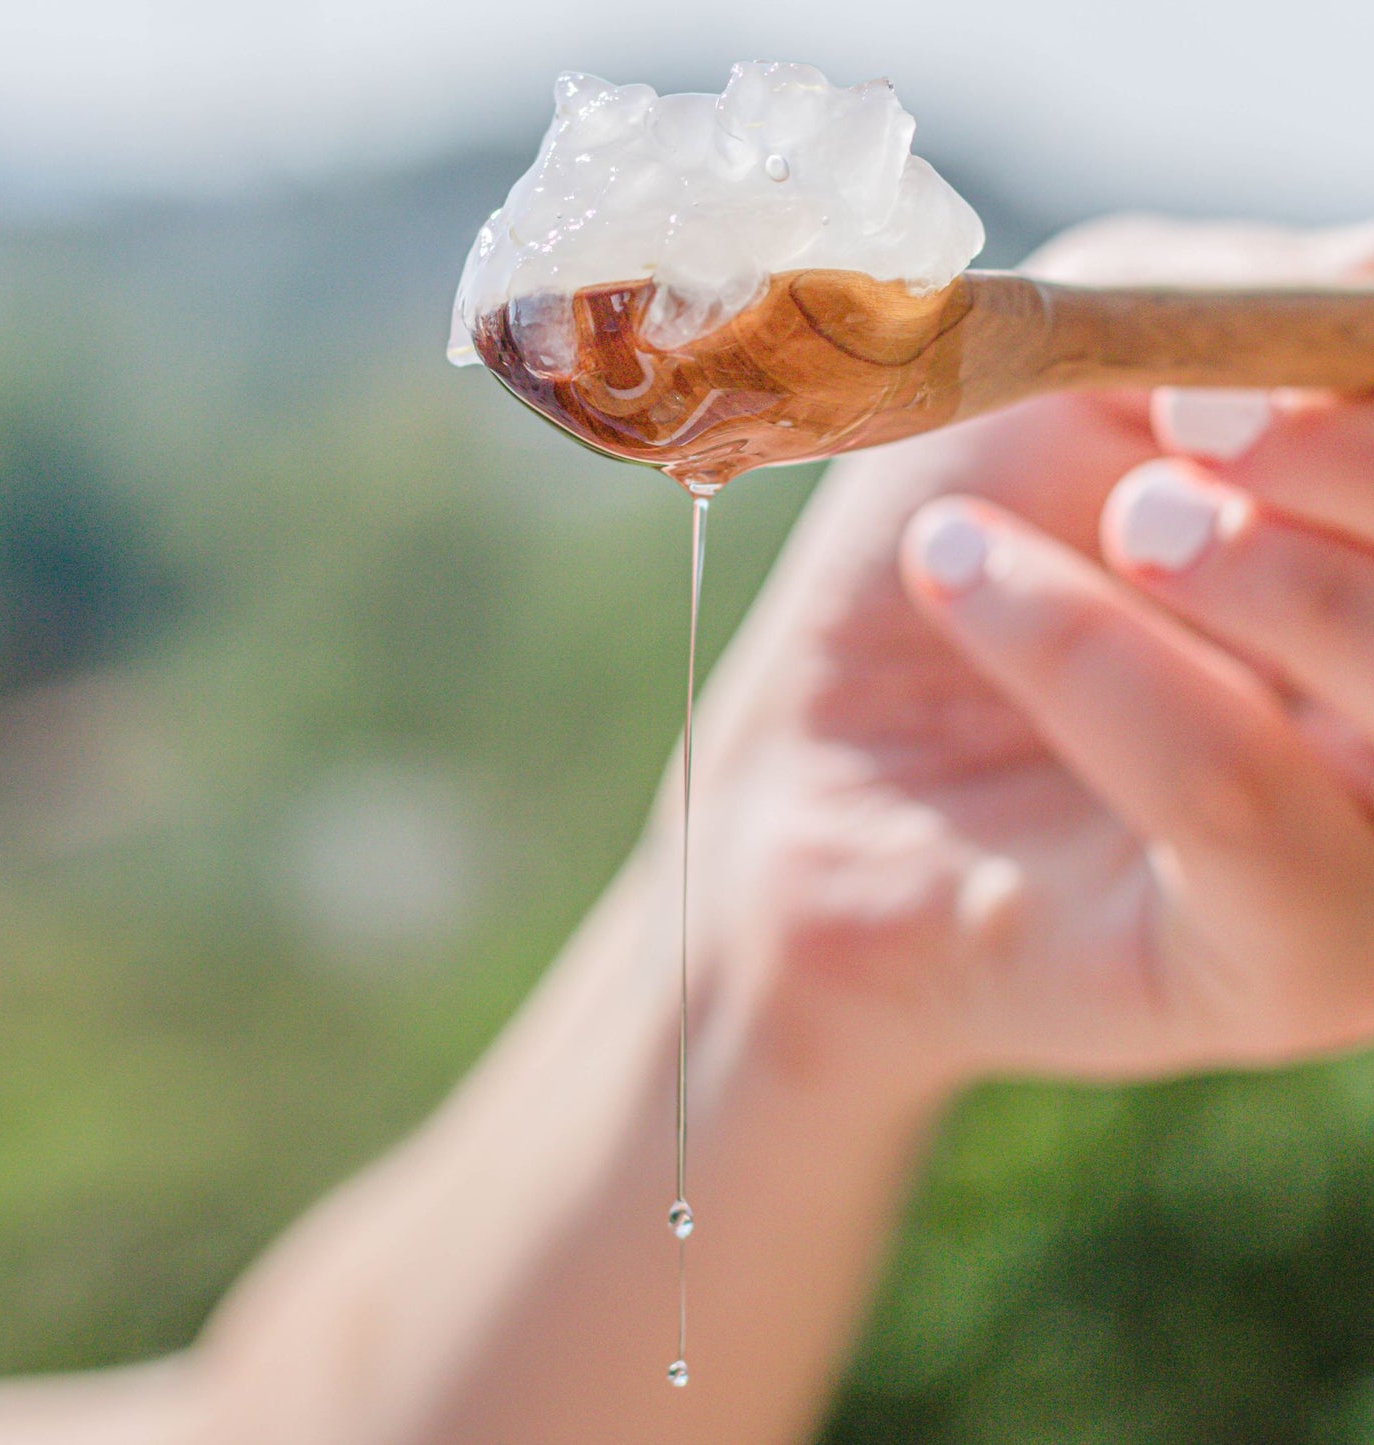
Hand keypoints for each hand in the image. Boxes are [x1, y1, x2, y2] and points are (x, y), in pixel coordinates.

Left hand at [682, 218, 1373, 1109]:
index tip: (1221, 373)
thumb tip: (1364, 281)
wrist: (818, 771)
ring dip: (1268, 574)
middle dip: (1357, 472)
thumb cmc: (960, 562)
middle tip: (1183, 437)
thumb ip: (1231, 325)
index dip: (1370, 394)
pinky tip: (967, 577)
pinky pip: (1245, 805)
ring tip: (1124, 523)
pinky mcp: (1286, 971)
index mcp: (1370, 574)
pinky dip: (1105, 666)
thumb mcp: (1084, 395)